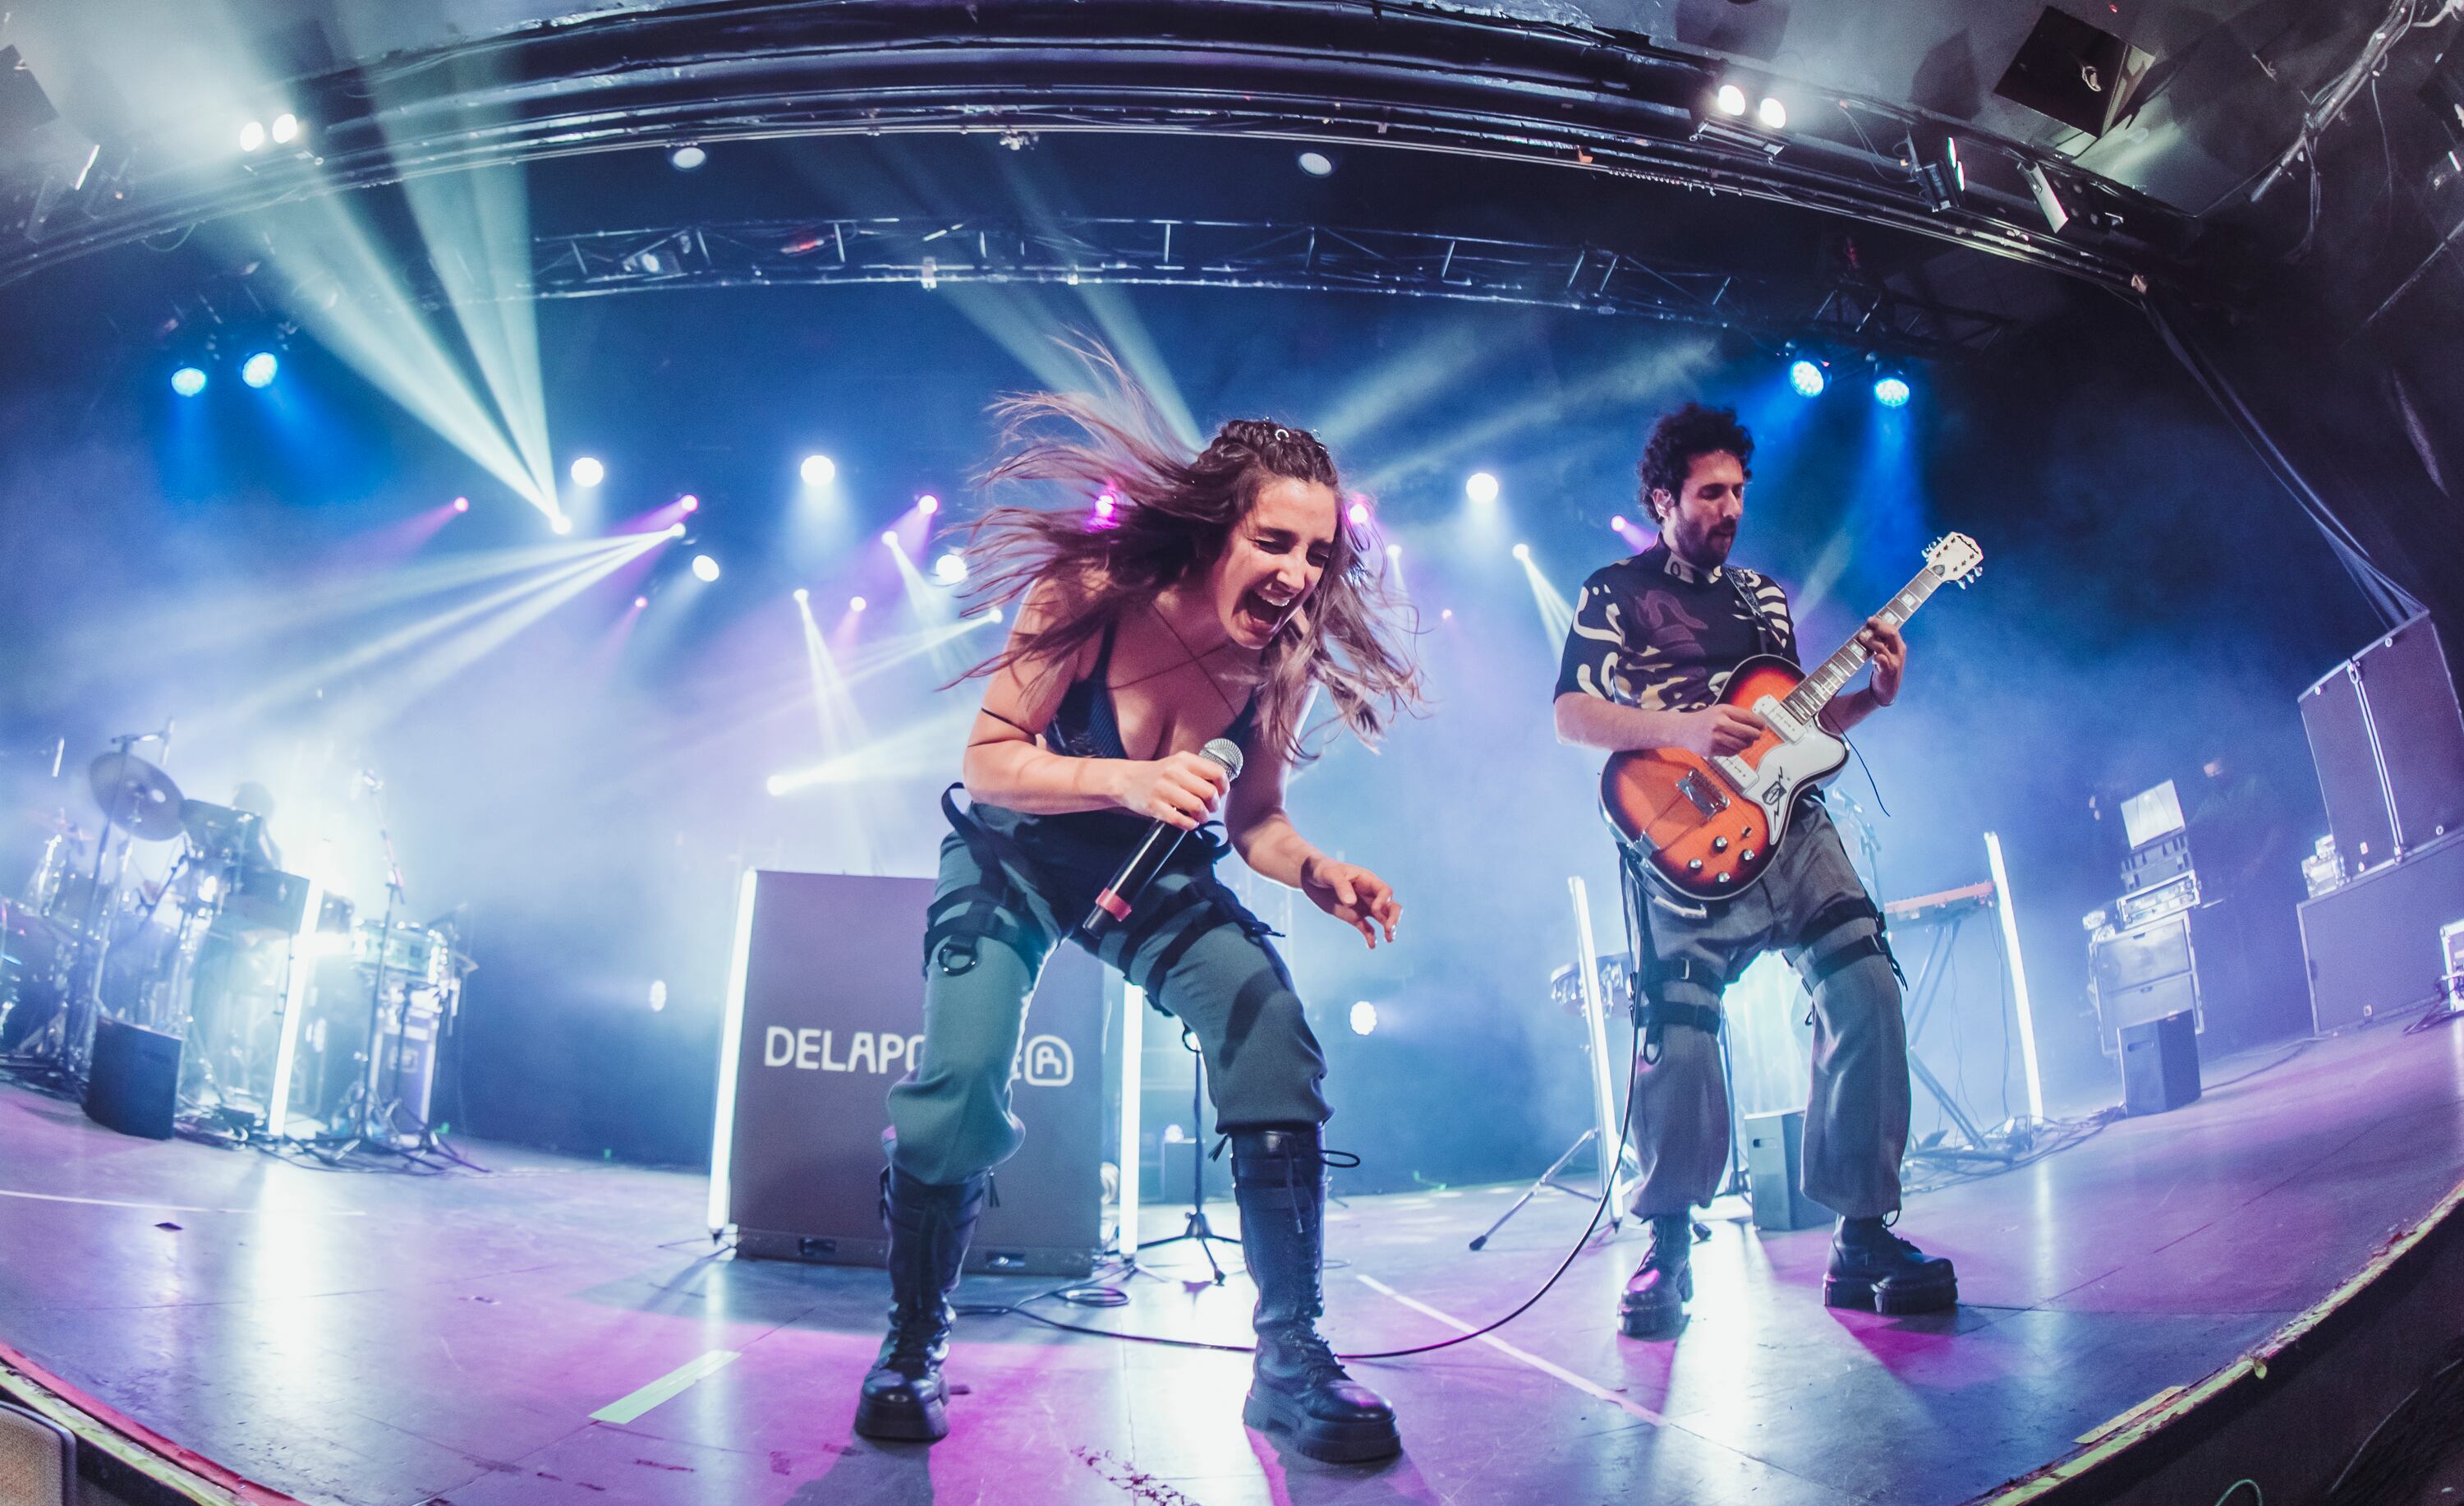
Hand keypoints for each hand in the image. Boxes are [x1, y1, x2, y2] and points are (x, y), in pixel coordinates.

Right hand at [1113, 751, 1230, 829]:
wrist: (1127, 780)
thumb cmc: (1158, 774)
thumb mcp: (1178, 764)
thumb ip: (1199, 771)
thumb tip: (1224, 786)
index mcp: (1184, 760)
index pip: (1217, 773)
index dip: (1224, 787)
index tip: (1220, 793)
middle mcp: (1174, 772)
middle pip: (1209, 793)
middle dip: (1215, 805)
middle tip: (1210, 808)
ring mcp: (1163, 789)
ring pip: (1197, 808)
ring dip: (1203, 817)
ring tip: (1200, 817)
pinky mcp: (1155, 806)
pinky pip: (1180, 820)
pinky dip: (1189, 825)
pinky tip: (1188, 823)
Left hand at [1301, 856, 1401, 947]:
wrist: (1311, 877)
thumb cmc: (1323, 870)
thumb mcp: (1331, 874)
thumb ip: (1341, 886)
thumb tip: (1351, 902)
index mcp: (1367, 880)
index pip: (1385, 891)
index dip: (1384, 901)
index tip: (1374, 909)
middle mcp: (1369, 894)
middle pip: (1390, 906)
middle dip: (1393, 917)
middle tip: (1389, 929)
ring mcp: (1363, 906)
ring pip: (1382, 918)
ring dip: (1387, 928)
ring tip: (1389, 939)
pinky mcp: (1355, 917)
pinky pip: (1367, 928)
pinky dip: (1370, 937)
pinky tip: (1372, 945)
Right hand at [1672, 704, 1766, 756]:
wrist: (1683, 730)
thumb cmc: (1704, 719)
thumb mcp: (1720, 711)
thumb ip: (1737, 715)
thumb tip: (1758, 725)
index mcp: (1723, 711)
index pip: (1749, 718)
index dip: (1759, 723)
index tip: (1762, 726)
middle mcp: (1720, 724)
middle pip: (1748, 733)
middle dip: (1756, 735)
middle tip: (1757, 735)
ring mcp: (1716, 738)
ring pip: (1742, 744)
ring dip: (1747, 744)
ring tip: (1746, 741)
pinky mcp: (1713, 750)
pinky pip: (1733, 752)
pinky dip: (1736, 750)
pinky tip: (1733, 745)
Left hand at [1858, 617, 1906, 705]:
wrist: (1886, 691)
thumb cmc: (1883, 669)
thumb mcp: (1886, 653)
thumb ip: (1880, 642)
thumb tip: (1868, 628)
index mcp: (1899, 646)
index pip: (1893, 629)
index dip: (1881, 623)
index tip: (1870, 620)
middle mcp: (1899, 652)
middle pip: (1891, 634)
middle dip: (1879, 626)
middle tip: (1867, 624)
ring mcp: (1894, 662)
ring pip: (1883, 646)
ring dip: (1871, 640)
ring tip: (1861, 637)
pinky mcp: (1887, 671)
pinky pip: (1882, 661)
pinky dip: (1876, 657)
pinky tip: (1871, 656)